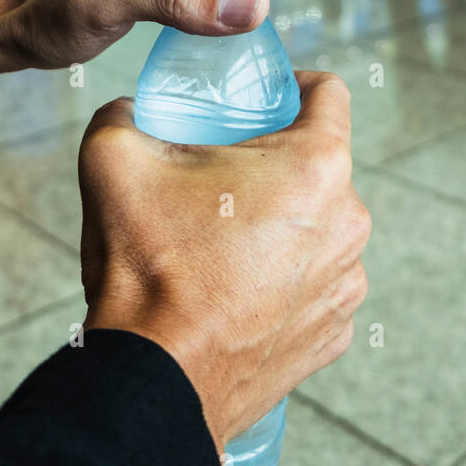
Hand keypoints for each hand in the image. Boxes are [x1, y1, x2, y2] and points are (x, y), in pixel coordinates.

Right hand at [78, 73, 370, 452]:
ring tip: (220, 241)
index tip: (258, 98)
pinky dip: (282, 280)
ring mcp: (346, 284)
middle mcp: (350, 222)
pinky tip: (233, 290)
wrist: (154, 381)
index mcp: (316, 166)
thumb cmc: (148, 269)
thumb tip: (127, 110)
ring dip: (280, 225)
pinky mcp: (333, 333)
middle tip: (216, 177)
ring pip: (317, 227)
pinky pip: (312, 284)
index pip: (329, 92)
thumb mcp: (115, 160)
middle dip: (271, 163)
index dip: (290, 83)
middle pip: (317, 166)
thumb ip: (123, 114)